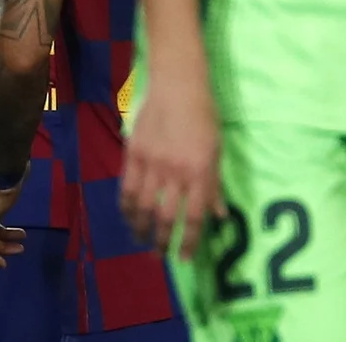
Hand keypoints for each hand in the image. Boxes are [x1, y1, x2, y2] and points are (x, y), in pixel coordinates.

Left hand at [0, 170, 26, 266]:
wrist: (5, 171)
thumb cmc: (11, 173)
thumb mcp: (12, 177)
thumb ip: (13, 179)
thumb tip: (24, 169)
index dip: (2, 228)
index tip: (16, 233)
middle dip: (5, 238)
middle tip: (21, 244)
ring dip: (3, 248)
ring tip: (20, 249)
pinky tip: (2, 264)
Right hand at [121, 71, 220, 257]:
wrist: (176, 86)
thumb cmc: (203, 117)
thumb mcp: (216, 152)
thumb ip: (214, 185)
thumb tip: (219, 216)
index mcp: (200, 172)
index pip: (195, 217)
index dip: (190, 242)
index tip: (185, 259)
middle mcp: (175, 172)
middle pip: (166, 217)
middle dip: (162, 242)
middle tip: (159, 256)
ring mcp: (152, 163)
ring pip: (143, 206)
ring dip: (141, 228)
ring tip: (140, 240)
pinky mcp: (134, 153)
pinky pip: (127, 187)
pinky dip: (127, 206)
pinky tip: (128, 215)